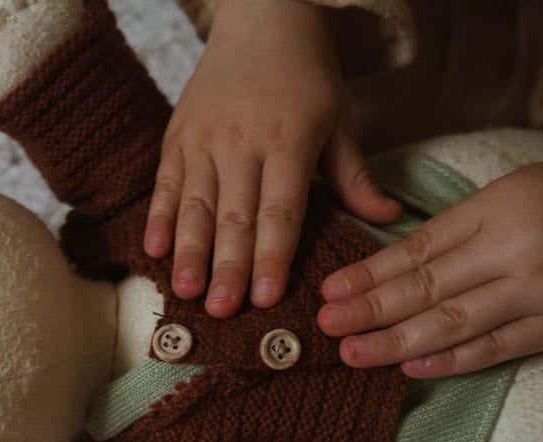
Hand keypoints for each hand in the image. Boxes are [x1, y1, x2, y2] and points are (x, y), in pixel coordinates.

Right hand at [144, 0, 399, 316]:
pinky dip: (158, 218)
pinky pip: (165, 185)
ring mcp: (203, 140)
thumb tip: (389, 217)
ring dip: (189, 252)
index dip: (273, 255)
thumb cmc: (306, 76)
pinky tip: (153, 252)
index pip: (280, 211)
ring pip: (195, 206)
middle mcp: (241, 143)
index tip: (268, 296)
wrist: (261, 19)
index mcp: (288, 141)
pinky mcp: (176, 138)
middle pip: (234, 216)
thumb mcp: (338, 119)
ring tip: (185, 292)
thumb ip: (354, 175)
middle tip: (222, 310)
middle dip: (227, 267)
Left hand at [318, 162, 542, 377]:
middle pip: (427, 287)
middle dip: (370, 310)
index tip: (329, 290)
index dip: (369, 273)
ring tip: (351, 353)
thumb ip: (457, 229)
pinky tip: (410, 367)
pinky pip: (495, 348)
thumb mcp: (511, 195)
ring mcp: (537, 294)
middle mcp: (514, 252)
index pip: (418, 249)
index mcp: (497, 211)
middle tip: (325, 326)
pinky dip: (451, 360)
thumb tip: (392, 265)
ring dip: (396, 341)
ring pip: (454, 323)